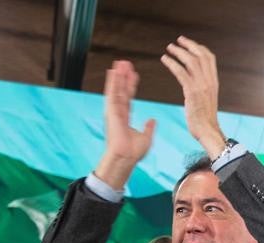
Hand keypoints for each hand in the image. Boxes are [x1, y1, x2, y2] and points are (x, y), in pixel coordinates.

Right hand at [96, 60, 156, 189]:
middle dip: (123, 77)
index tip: (133, 75)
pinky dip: (113, 82)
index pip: (128, 97)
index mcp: (125, 117)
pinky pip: (112, 93)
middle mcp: (118, 112)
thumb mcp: (145, 138)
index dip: (131, 85)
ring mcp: (113, 111)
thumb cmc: (133, 152)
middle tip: (126, 63)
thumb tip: (152, 121)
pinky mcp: (111, 111)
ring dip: (118, 76)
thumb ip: (148, 128)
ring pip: (116, 89)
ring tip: (120, 63)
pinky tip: (114, 71)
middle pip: (121, 90)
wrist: (126, 157)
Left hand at [161, 36, 226, 156]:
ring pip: (191, 61)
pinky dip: (172, 63)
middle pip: (201, 55)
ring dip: (179, 52)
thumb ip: (203, 88)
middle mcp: (209, 81)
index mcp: (214, 82)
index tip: (188, 44)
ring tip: (169, 48)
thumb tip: (196, 82)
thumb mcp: (207, 99)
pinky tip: (165, 59)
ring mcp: (202, 86)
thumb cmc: (205, 120)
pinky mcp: (192, 92)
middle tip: (177, 41)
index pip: (209, 58)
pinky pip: (181, 73)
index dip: (199, 48)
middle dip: (189, 45)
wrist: (208, 131)